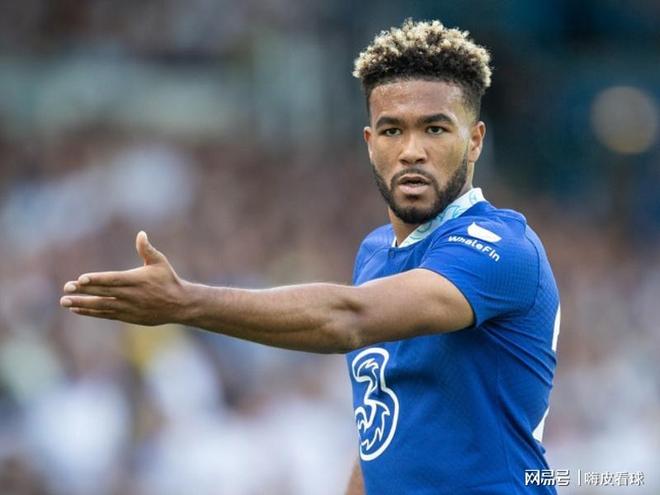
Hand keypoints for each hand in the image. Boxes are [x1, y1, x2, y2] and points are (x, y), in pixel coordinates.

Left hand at [60, 231, 188, 325]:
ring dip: (82, 304)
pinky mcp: (128, 317)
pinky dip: (91, 312)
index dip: (96, 280)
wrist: (179, 305)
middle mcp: (131, 295)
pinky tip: (77, 309)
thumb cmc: (168, 280)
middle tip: (66, 288)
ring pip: (101, 306)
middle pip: (103, 293)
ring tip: (65, 302)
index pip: (113, 279)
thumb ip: (147, 249)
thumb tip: (141, 234)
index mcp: (137, 280)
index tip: (80, 279)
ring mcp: (128, 308)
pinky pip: (106, 314)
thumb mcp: (160, 262)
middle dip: (83, 291)